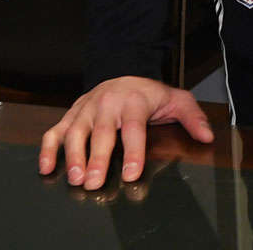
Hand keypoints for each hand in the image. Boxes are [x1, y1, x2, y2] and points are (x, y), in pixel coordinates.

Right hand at [38, 75, 214, 189]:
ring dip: (72, 156)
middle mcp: (107, 103)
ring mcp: (86, 109)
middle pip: (101, 132)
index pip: (133, 128)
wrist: (122, 70)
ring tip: (74, 178)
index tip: (132, 174)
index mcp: (134, 101)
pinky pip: (55, 130)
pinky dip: (48, 148)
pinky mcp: (71, 114)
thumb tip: (206, 136)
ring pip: (75, 131)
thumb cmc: (148, 93)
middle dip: (97, 158)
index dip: (133, 151)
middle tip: (94, 182)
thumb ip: (192, 116)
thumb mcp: (176, 99)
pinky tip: (46, 166)